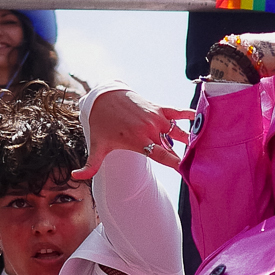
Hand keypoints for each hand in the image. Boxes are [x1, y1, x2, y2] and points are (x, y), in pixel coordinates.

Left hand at [72, 89, 193, 179]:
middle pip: (173, 148)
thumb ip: (90, 165)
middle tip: (194, 165)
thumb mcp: (97, 146)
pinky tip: (199, 119)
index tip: (188, 172)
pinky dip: (189, 115)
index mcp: (140, 142)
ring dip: (185, 141)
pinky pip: (178, 111)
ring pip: (177, 133)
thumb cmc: (102, 125)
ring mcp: (156, 118)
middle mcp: (151, 129)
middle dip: (182, 157)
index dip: (178, 165)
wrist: (104, 97)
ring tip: (196, 149)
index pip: (164, 157)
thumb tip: (75, 177)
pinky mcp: (158, 107)